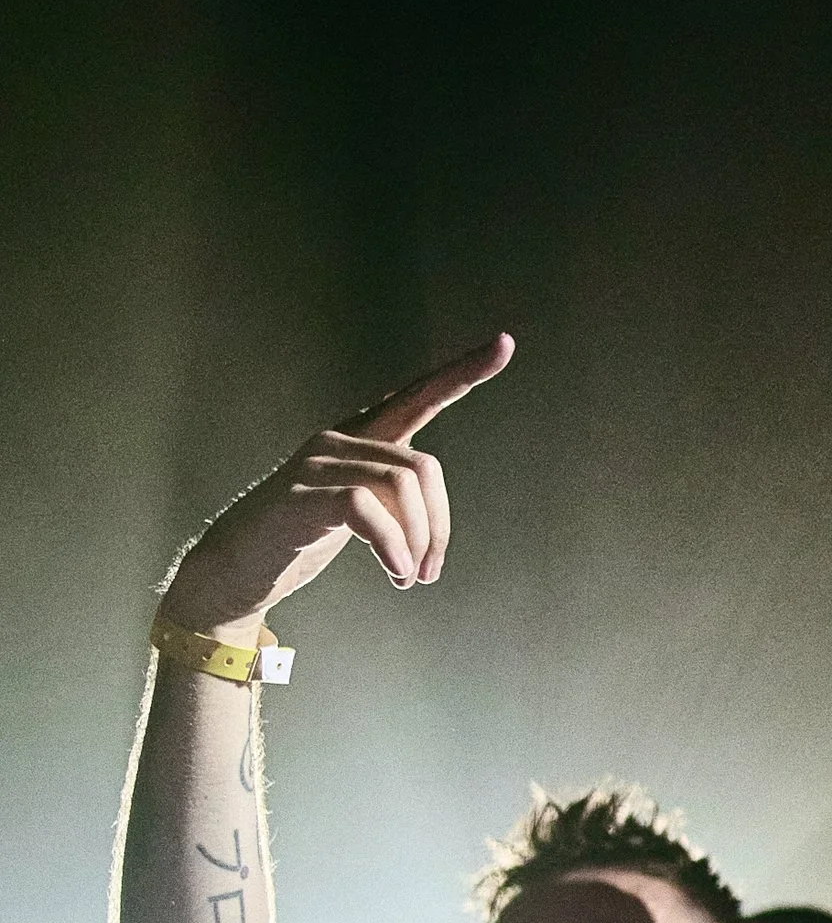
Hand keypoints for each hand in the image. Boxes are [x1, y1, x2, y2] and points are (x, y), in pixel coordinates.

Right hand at [162, 333, 513, 641]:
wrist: (234, 570)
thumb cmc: (296, 541)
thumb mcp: (356, 514)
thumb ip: (391, 500)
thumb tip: (431, 523)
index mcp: (359, 439)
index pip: (417, 396)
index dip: (462, 373)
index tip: (505, 344)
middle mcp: (339, 439)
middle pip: (424, 468)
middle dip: (439, 526)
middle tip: (429, 572)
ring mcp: (318, 464)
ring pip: (402, 486)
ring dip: (418, 542)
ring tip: (407, 577)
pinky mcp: (303, 495)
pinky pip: (367, 509)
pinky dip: (392, 546)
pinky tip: (395, 571)